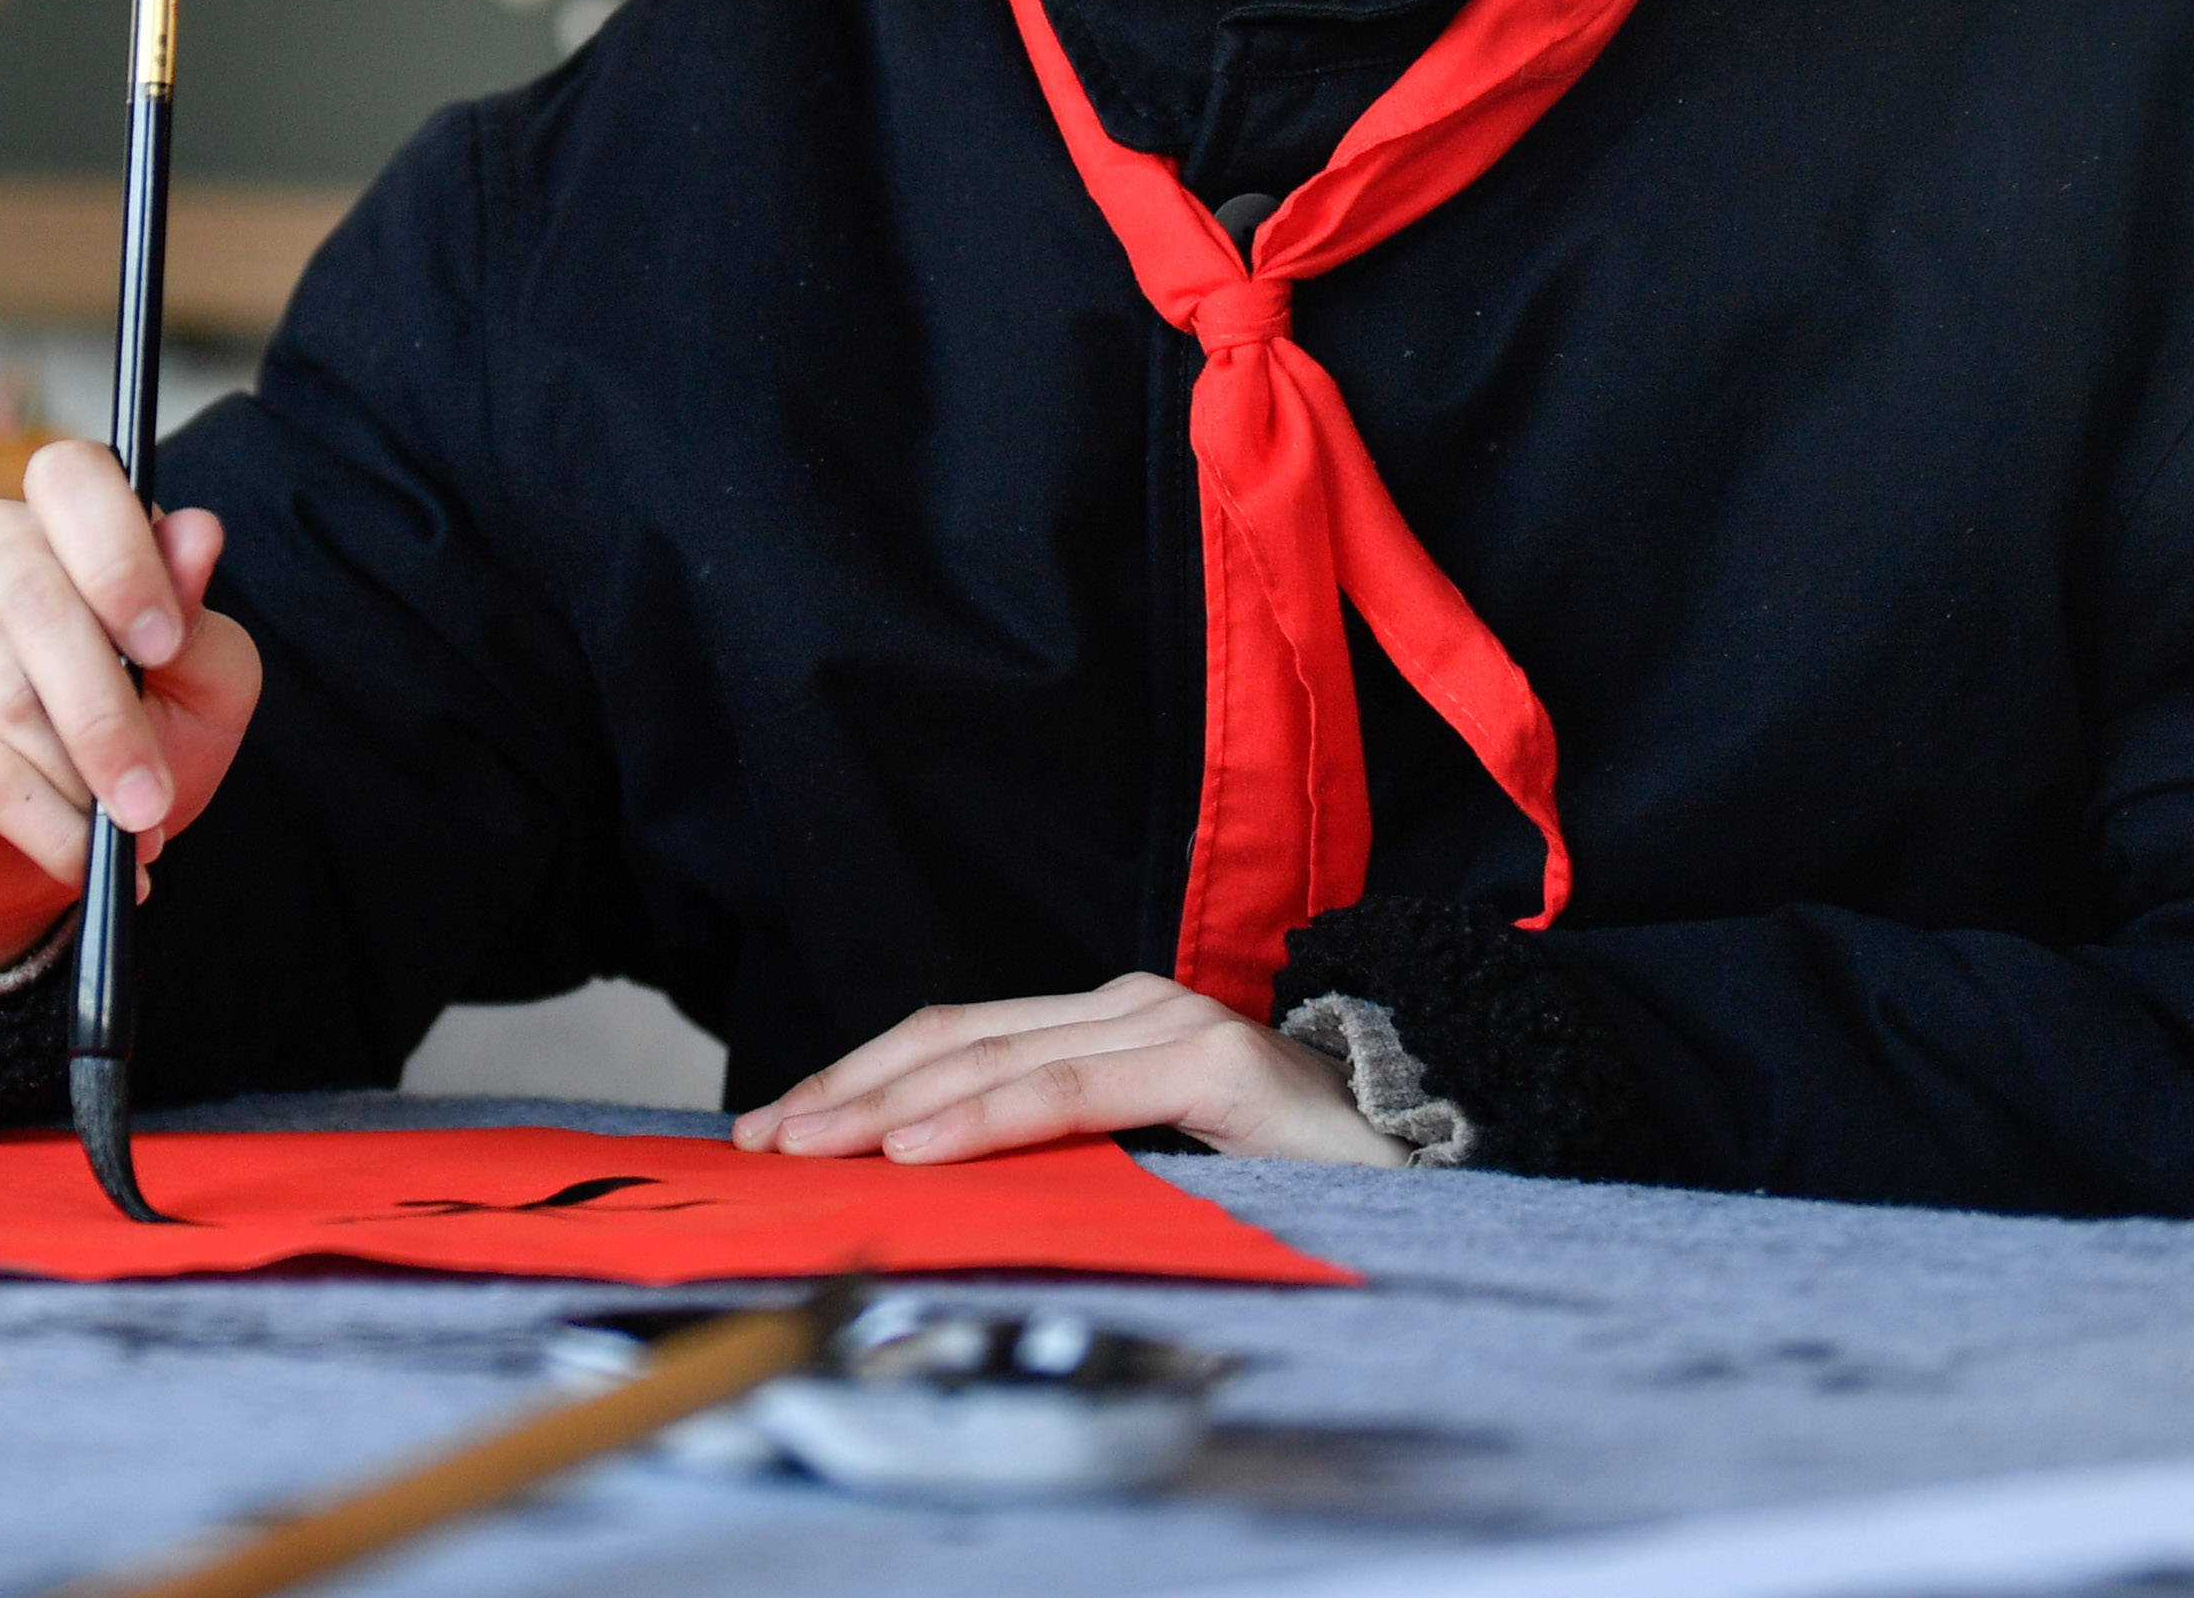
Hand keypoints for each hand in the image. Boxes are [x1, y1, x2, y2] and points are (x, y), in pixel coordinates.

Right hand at [0, 440, 262, 992]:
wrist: (58, 837)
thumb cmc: (141, 732)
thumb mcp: (200, 683)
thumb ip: (201, 617)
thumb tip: (200, 533)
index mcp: (69, 519)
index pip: (73, 476)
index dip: (117, 551)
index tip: (164, 643)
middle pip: (35, 597)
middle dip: (107, 711)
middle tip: (154, 795)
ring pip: (6, 692)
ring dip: (82, 778)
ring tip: (133, 832)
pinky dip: (44, 823)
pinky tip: (83, 858)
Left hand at [730, 973, 1398, 1166]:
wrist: (1428, 1175)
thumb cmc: (1277, 1184)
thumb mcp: (1140, 1162)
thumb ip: (1058, 1153)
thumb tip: (924, 1187)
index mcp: (1103, 1022)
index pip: (953, 1040)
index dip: (858, 1077)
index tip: (775, 1125)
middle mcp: (1128, 1005)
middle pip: (954, 1041)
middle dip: (848, 1091)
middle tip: (765, 1141)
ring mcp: (1170, 1025)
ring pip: (996, 1061)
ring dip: (890, 1105)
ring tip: (814, 1144)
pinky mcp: (1211, 1064)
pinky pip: (1072, 1091)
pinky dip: (986, 1116)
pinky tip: (920, 1146)